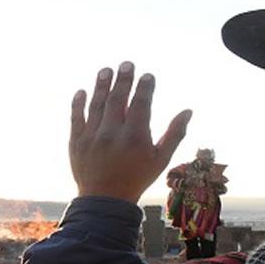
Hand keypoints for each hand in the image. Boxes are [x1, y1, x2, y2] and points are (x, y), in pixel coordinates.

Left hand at [70, 62, 191, 203]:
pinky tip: (83, 91)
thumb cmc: (137, 178)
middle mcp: (112, 134)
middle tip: (127, 63)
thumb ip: (174, 134)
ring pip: (96, 104)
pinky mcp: (76, 142)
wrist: (105, 199)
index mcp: (135, 137)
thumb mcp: (160, 159)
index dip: (144, 87)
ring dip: (101, 85)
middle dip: (123, 79)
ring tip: (106, 70)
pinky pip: (76, 117)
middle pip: (117, 99)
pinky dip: (79, 103)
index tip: (147, 75)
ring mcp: (92, 137)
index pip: (140, 103)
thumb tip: (188, 110)